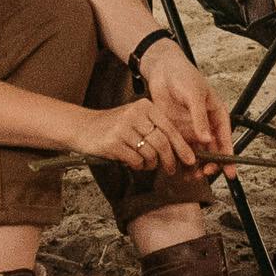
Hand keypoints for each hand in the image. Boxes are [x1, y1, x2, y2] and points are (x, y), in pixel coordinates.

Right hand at [76, 98, 195, 176]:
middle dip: (169, 160)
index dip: (182, 147)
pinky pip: (136, 160)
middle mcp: (135, 114)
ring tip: (146, 164)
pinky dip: (138, 165)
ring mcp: (124, 127)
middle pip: (162, 143)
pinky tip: (133, 162)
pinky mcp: (114, 142)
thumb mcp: (136, 119)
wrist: (84, 127)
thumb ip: (156, 129)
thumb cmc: (114, 126)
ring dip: (151, 164)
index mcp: (145, 106)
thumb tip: (180, 150)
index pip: (169, 129)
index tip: (191, 159)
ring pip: (150, 153)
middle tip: (171, 170)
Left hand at [139, 42, 234, 170]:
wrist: (162, 70)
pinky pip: (180, 148)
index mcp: (216, 114)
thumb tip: (207, 138)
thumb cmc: (183, 76)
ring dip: (194, 165)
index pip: (225, 139)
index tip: (230, 171)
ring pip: (196, 153)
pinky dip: (179, 158)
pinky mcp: (176, 130)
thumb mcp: (194, 95)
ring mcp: (190, 129)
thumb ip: (200, 117)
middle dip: (210, 165)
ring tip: (190, 176)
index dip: (228, 156)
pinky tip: (176, 167)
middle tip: (205, 174)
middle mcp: (205, 125)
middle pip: (211, 150)